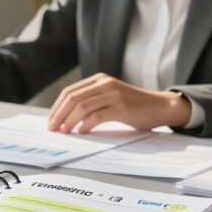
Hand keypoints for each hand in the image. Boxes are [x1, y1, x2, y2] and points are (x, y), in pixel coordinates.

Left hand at [47, 73, 190, 133]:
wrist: (161, 107)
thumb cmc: (135, 106)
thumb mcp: (111, 97)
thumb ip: (93, 101)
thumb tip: (67, 118)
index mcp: (100, 79)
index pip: (70, 91)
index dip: (57, 107)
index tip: (51, 121)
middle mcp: (105, 84)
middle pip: (73, 98)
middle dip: (59, 115)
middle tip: (53, 129)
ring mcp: (114, 95)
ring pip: (82, 107)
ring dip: (69, 121)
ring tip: (64, 132)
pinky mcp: (122, 108)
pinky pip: (97, 116)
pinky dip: (86, 125)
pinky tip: (82, 132)